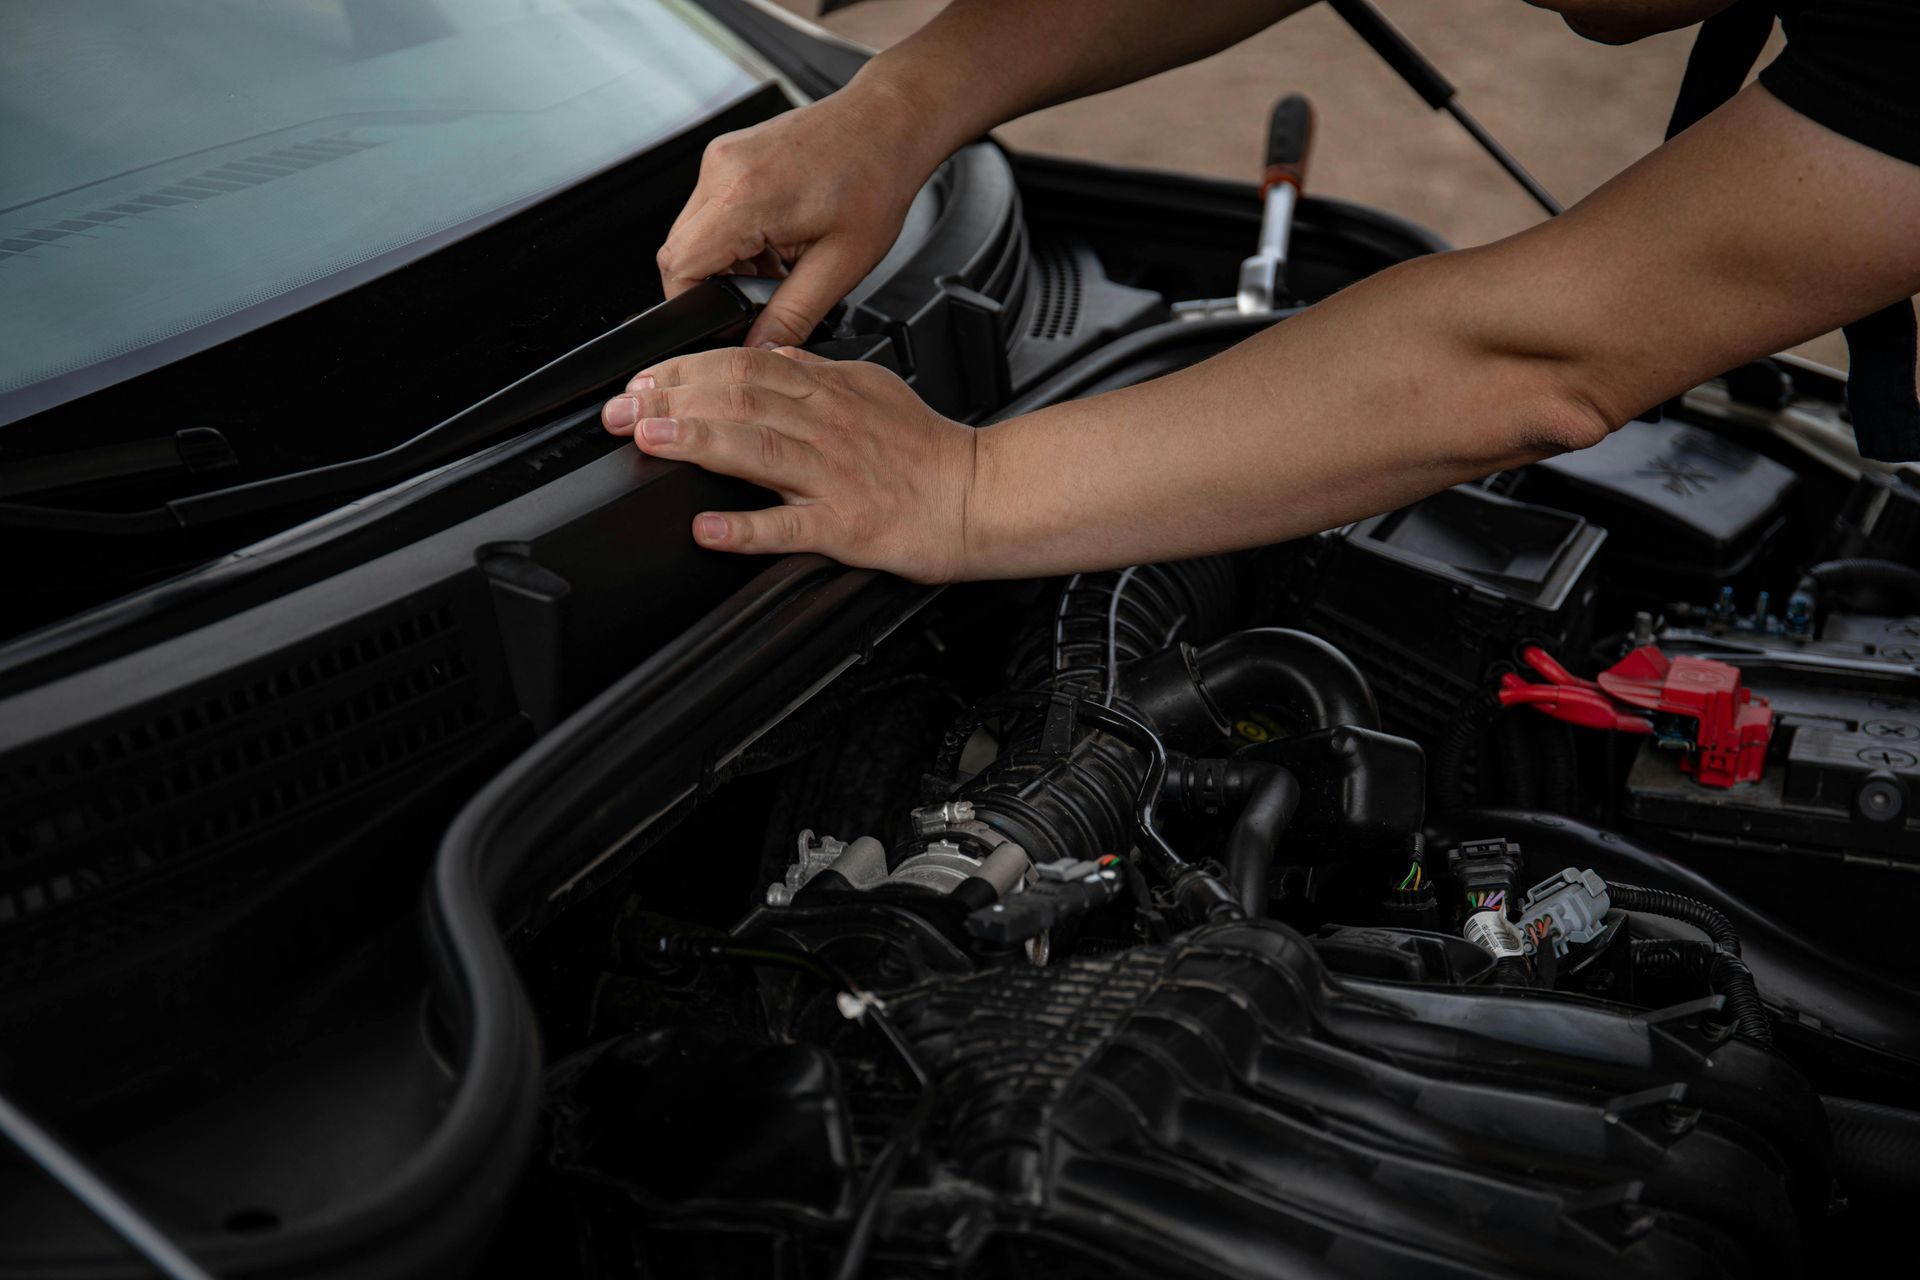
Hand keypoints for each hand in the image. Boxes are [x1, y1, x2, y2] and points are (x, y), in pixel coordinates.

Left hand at [601, 348, 978, 583]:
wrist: (979, 495)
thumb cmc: (927, 451)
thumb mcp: (871, 387)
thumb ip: (815, 373)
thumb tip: (769, 356)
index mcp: (827, 391)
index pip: (744, 364)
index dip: (685, 367)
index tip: (642, 378)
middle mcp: (824, 426)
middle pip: (737, 397)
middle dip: (671, 399)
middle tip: (621, 409)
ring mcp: (832, 475)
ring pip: (755, 448)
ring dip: (695, 441)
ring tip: (649, 440)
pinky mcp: (844, 525)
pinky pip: (789, 526)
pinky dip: (744, 529)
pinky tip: (708, 530)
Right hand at [658, 79, 944, 348]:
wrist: (887, 124)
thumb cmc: (875, 179)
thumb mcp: (840, 265)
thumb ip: (793, 315)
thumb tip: (761, 349)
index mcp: (745, 197)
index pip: (680, 266)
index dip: (693, 304)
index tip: (723, 320)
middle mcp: (723, 170)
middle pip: (680, 250)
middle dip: (714, 284)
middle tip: (763, 293)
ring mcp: (722, 157)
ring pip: (694, 231)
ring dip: (727, 260)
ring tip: (779, 263)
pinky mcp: (730, 155)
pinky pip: (711, 208)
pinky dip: (734, 235)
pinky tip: (775, 240)